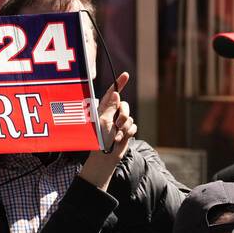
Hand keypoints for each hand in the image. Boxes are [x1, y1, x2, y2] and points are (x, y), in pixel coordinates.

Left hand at [80, 72, 137, 189]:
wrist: (105, 157)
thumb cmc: (100, 140)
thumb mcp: (104, 121)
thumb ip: (110, 107)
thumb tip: (115, 93)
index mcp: (104, 109)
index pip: (112, 93)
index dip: (119, 84)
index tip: (126, 75)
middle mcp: (112, 113)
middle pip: (125, 105)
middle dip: (124, 115)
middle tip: (117, 125)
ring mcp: (119, 122)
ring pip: (130, 117)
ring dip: (124, 128)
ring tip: (116, 136)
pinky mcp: (126, 130)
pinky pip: (133, 127)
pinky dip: (128, 133)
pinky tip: (120, 139)